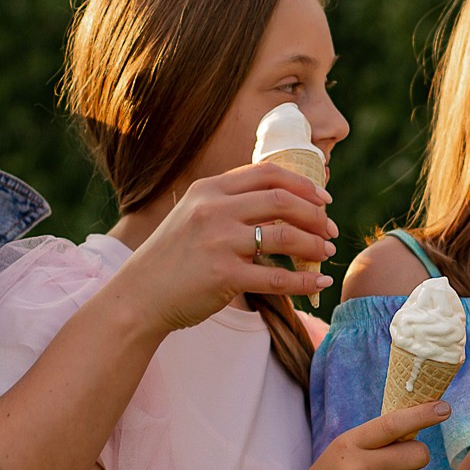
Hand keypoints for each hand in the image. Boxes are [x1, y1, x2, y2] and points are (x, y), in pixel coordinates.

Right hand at [114, 161, 337, 330]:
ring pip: (285, 237)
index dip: (303, 184)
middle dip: (315, 214)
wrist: (138, 296)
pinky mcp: (223, 276)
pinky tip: (320, 283)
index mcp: (209, 190)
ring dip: (314, 245)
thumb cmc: (172, 258)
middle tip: (330, 229)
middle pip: (282, 200)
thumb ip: (229, 203)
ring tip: (327, 253)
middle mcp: (214, 210)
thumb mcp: (193, 216)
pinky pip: (277, 278)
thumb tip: (280, 201)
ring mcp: (219, 242)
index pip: (268, 174)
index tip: (323, 199)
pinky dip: (305, 281)